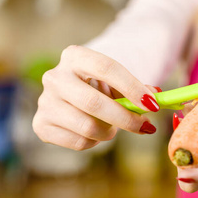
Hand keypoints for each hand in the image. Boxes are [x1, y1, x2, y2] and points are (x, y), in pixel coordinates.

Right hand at [33, 45, 160, 150]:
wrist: (71, 93)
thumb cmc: (100, 86)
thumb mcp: (118, 81)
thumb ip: (138, 89)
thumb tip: (156, 97)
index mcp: (75, 56)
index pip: (106, 67)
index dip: (131, 87)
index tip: (152, 104)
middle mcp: (54, 76)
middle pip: (94, 103)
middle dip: (125, 118)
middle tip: (145, 126)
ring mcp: (45, 101)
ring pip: (87, 126)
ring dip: (109, 131)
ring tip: (112, 127)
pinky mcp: (41, 125)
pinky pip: (78, 142)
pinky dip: (94, 142)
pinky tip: (93, 132)